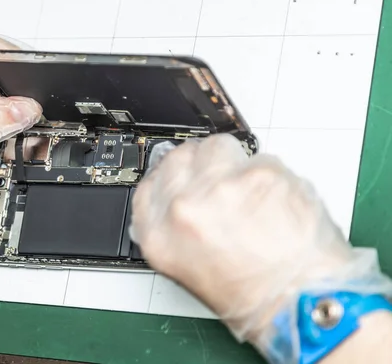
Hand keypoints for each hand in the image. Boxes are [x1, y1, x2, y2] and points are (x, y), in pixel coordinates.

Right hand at [130, 134, 388, 357]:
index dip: (168, 177)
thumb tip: (177, 196)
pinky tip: (274, 201)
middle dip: (200, 166)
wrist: (302, 303)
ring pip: (218, 148)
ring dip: (231, 162)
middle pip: (180, 158)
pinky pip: (258, 159)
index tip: (180, 176)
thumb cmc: (253, 298)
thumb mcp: (188, 270)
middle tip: (221, 185)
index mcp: (160, 236)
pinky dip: (266, 174)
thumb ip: (174, 228)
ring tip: (249, 193)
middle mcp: (184, 208)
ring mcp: (222, 187)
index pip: (148, 185)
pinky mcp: (260, 174)